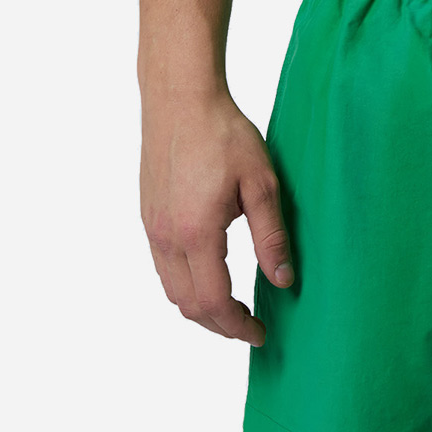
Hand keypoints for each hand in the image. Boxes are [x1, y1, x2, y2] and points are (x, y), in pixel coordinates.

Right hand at [140, 91, 293, 345]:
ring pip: (171, 290)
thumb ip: (271, 235)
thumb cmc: (224, 133)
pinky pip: (162, 267)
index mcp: (196, 233)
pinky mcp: (148, 215)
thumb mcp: (261, 182)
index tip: (261, 333)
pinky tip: (209, 273)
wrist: (181, 99)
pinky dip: (185, 284)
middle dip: (219, 324)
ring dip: (199, 307)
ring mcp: (152, 228)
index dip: (237, 326)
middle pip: (188, 305)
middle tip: (250, 325)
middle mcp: (166, 238)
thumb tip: (283, 280)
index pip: (213, 302)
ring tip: (231, 306)